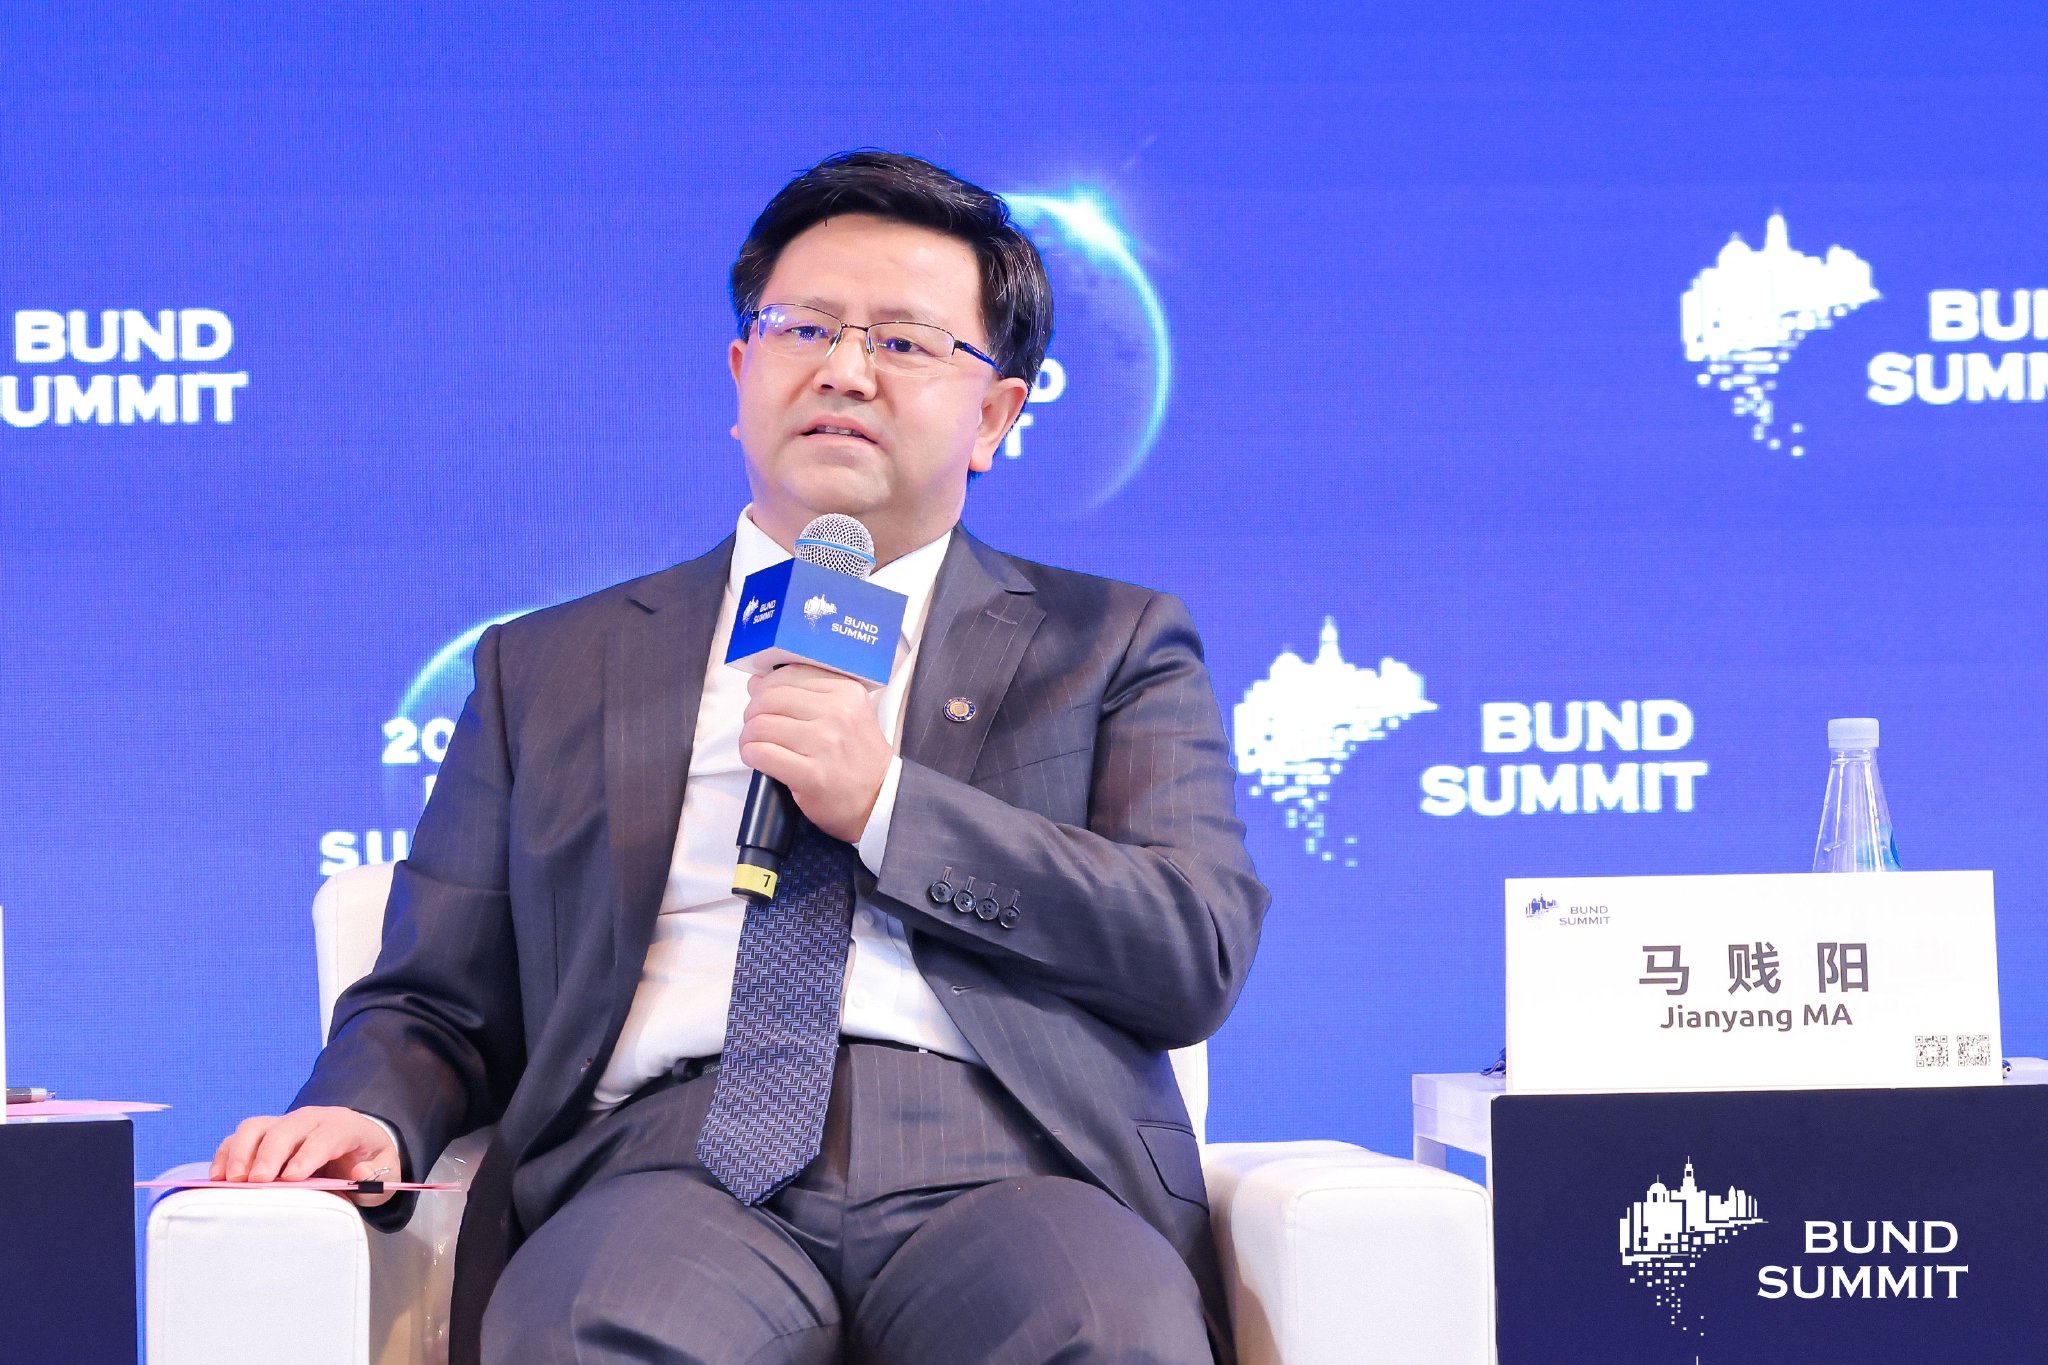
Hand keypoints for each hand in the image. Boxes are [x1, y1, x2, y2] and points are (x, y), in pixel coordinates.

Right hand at [211, 1106, 401, 1206]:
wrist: (356, 1145)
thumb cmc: (368, 1160)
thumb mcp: (386, 1169)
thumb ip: (377, 1173)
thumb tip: (360, 1172)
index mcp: (344, 1126)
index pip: (325, 1136)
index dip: (308, 1155)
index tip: (292, 1177)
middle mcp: (311, 1119)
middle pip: (286, 1128)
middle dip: (270, 1154)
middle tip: (258, 1182)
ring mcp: (284, 1124)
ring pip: (257, 1126)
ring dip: (241, 1152)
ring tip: (233, 1181)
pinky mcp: (264, 1134)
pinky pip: (238, 1137)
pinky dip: (225, 1154)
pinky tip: (218, 1178)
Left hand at [740, 663, 891, 842]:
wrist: (879, 800)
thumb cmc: (857, 757)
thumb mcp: (846, 713)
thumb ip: (805, 693)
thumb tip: (757, 682)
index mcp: (847, 692)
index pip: (790, 674)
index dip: (767, 687)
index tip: (764, 702)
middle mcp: (838, 713)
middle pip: (769, 698)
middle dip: (753, 713)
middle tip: (756, 727)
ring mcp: (824, 744)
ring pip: (760, 725)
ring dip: (748, 736)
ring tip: (755, 744)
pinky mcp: (811, 775)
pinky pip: (761, 754)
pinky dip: (751, 755)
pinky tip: (757, 759)